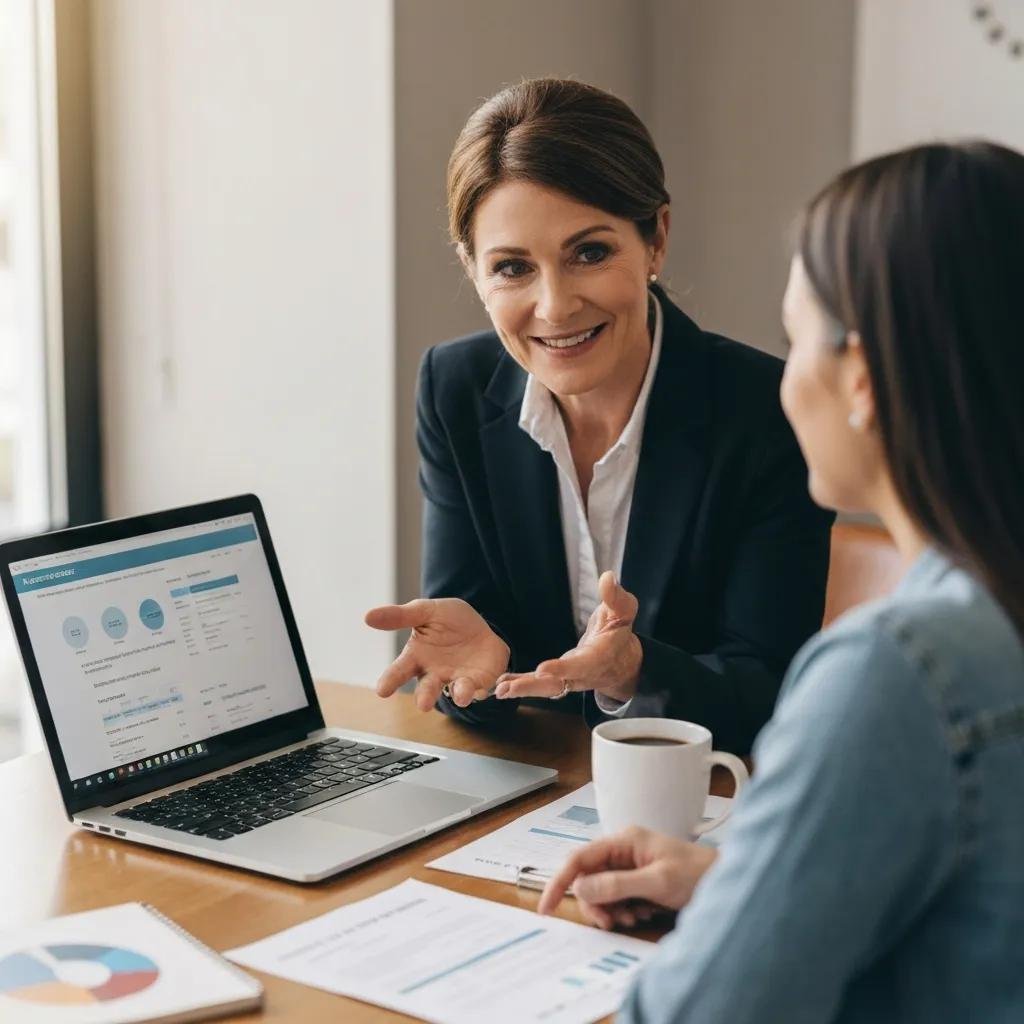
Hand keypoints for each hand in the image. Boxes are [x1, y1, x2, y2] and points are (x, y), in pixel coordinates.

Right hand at [364, 598, 509, 710]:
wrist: (480, 624)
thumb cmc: (447, 621)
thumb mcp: (425, 611)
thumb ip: (399, 616)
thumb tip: (368, 616)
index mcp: (417, 657)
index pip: (399, 671)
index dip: (390, 681)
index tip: (382, 691)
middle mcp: (434, 673)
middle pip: (426, 689)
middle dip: (425, 697)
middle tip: (423, 704)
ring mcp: (456, 679)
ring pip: (455, 692)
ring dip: (457, 694)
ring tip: (459, 694)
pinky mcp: (477, 682)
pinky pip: (477, 688)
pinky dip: (477, 690)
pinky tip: (478, 689)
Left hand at [494, 571, 640, 702]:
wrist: (622, 660)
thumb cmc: (619, 631)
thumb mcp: (623, 611)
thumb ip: (615, 597)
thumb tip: (607, 577)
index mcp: (599, 656)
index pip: (581, 664)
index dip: (563, 668)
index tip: (542, 669)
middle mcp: (582, 673)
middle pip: (558, 684)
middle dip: (533, 686)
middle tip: (509, 688)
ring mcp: (570, 679)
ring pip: (546, 688)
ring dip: (523, 688)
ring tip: (500, 689)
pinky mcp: (560, 679)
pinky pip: (540, 685)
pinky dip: (522, 685)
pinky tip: (502, 686)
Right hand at [537, 827, 716, 929]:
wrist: (726, 882)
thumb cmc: (697, 873)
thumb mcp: (656, 881)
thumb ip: (617, 884)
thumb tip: (581, 888)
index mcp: (624, 841)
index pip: (579, 858)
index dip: (560, 881)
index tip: (546, 907)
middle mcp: (623, 851)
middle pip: (588, 879)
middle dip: (595, 903)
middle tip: (610, 921)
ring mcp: (630, 867)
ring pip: (602, 893)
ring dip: (612, 910)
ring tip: (635, 917)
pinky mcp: (638, 883)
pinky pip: (617, 900)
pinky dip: (624, 912)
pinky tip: (643, 914)